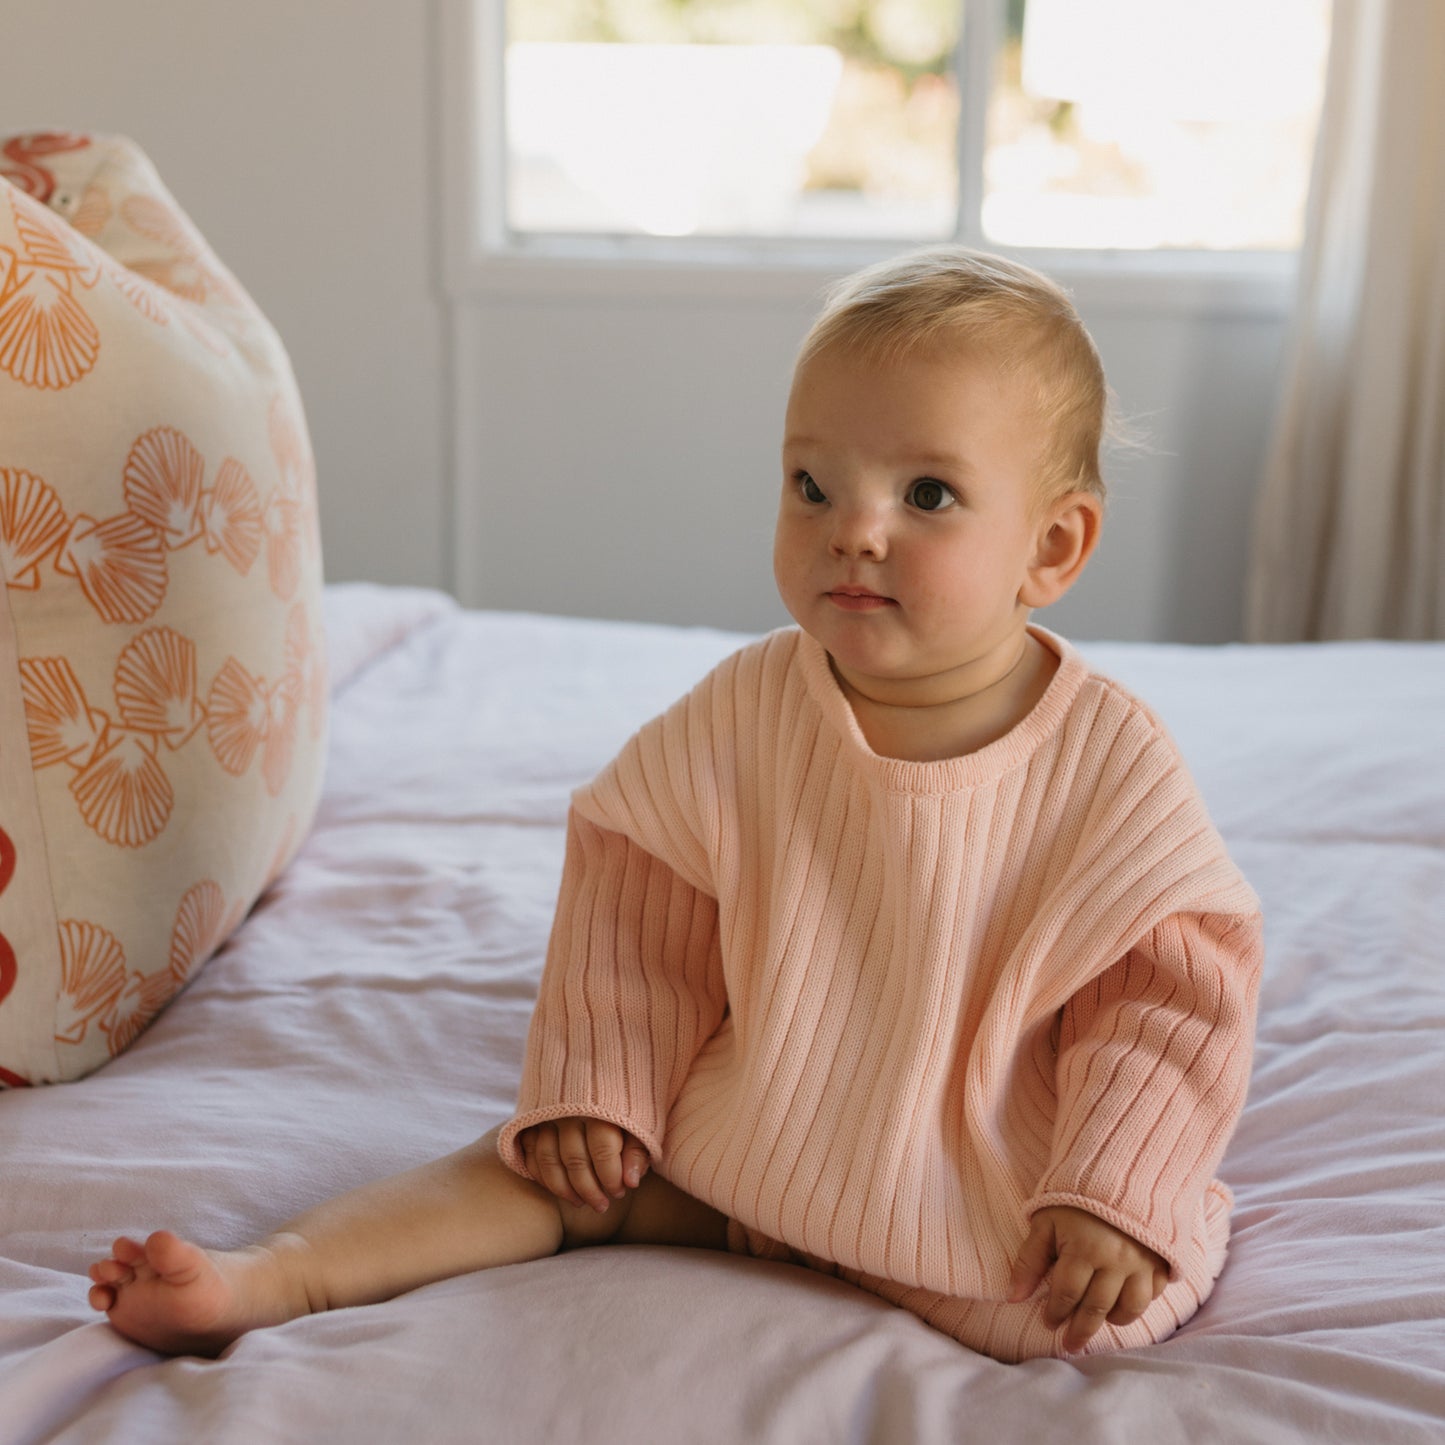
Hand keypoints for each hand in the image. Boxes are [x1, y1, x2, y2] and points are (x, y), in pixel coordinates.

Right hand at [517, 1117, 649, 1212]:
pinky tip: (558, 1189)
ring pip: (549, 1160)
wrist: (594, 1072)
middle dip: (590, 1191)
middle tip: (602, 1206)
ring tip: (580, 1203)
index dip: (612, 1178)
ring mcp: (547, 1114)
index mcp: (601, 1105)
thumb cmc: (624, 1104)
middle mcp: (570, 1109)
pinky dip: (542, 1176)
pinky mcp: (531, 1119)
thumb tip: (631, 1183)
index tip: (620, 1192)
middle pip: (575, 1159)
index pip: (603, 1151)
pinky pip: (531, 1154)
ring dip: (564, 1189)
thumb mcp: (641, 1121)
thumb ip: (637, 1150)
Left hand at [1008, 1205, 1167, 1352]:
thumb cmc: (1074, 1197)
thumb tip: (1013, 1298)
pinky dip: (1139, 1303)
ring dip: (1112, 1320)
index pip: (1066, 1294)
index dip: (1055, 1312)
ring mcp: (1143, 1261)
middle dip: (1080, 1330)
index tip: (1047, 1323)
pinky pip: (1153, 1293)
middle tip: (1070, 1345)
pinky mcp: (1162, 1258)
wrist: (1119, 1167)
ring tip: (1098, 1322)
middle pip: (1097, 1307)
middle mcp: (1116, 1260)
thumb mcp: (1045, 1221)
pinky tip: (1123, 1304)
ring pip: (1130, 1308)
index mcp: (1084, 1249)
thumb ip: (1029, 1260)